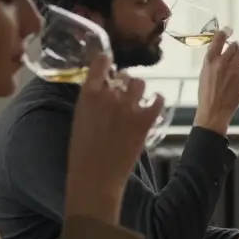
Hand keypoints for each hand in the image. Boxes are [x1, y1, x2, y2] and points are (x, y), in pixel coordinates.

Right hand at [66, 55, 164, 221]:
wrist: (95, 176)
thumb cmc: (82, 151)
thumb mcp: (80, 118)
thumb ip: (92, 100)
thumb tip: (103, 88)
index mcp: (89, 94)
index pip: (101, 62)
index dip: (107, 61)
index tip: (109, 64)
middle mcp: (110, 95)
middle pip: (124, 75)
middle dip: (124, 82)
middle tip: (123, 93)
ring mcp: (129, 107)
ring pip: (141, 84)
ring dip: (139, 90)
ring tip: (137, 99)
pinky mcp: (145, 120)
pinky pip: (158, 100)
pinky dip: (157, 100)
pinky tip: (155, 103)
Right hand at [194, 28, 238, 130]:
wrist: (213, 110)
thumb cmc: (207, 94)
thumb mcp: (204, 74)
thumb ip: (212, 62)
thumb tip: (221, 53)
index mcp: (209, 61)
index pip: (218, 39)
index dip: (225, 32)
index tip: (228, 30)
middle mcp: (222, 63)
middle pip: (234, 46)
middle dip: (237, 47)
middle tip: (237, 50)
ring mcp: (233, 70)